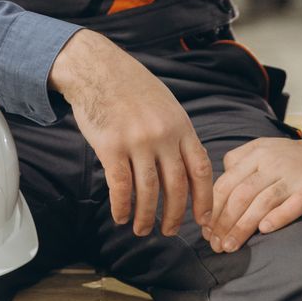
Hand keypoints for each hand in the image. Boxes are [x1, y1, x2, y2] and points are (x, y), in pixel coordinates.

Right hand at [50, 29, 213, 236]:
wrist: (97, 69)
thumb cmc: (132, 88)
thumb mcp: (166, 105)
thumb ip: (178, 134)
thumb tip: (188, 169)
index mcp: (181, 126)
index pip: (200, 170)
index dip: (204, 199)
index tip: (203, 219)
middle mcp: (162, 135)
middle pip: (176, 187)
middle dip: (174, 216)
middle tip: (169, 231)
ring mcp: (137, 141)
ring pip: (147, 191)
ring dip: (145, 217)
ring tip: (142, 229)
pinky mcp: (110, 146)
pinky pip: (120, 186)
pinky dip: (122, 207)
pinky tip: (121, 217)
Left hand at [204, 138, 301, 253]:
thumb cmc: (297, 160)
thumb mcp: (265, 150)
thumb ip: (240, 162)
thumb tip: (218, 187)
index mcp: (256, 155)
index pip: (226, 183)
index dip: (213, 209)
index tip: (206, 231)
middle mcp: (272, 163)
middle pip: (240, 195)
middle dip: (223, 223)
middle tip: (215, 245)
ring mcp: (293, 176)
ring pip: (262, 202)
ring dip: (242, 226)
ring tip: (230, 246)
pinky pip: (294, 204)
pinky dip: (278, 216)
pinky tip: (265, 230)